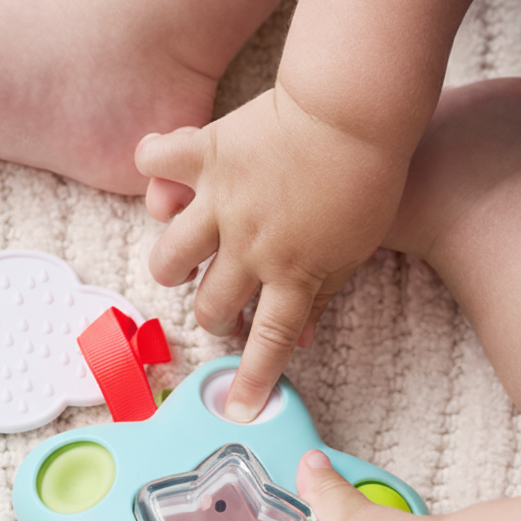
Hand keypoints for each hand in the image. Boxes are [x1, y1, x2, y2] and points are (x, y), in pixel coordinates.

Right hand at [135, 83, 411, 420]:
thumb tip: (299, 340)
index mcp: (293, 274)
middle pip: (210, 307)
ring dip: (173, 266)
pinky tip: (166, 177)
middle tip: (222, 303)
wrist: (355, 110)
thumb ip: (321, 297)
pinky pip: (155, 164)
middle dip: (212, 317)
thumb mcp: (353, 252)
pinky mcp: (204, 155)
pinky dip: (154, 169)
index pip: (268, 341)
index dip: (251, 380)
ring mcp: (221, 203)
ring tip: (186, 260)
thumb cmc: (366, 181)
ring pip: (169, 258)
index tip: (236, 409)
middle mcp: (249, 247)